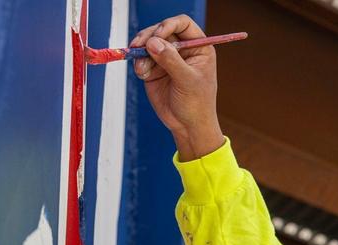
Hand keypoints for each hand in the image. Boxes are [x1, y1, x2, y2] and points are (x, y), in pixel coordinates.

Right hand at [130, 15, 223, 159]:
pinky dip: (139, 64)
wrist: (187, 127)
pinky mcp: (154, 69)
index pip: (182, 24)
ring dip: (141, 52)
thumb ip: (171, 61)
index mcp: (198, 47)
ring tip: (142, 69)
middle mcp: (182, 49)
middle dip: (149, 37)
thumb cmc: (196, 104)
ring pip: (148, 43)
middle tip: (139, 46)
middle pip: (161, 30)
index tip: (158, 35)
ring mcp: (167, 58)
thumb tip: (153, 42)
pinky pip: (141, 59)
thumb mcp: (187, 81)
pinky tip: (143, 75)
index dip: (168, 25)